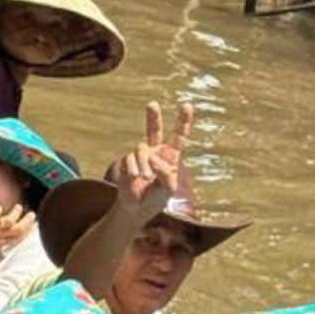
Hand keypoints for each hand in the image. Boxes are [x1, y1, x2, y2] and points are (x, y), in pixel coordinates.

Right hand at [112, 100, 193, 227]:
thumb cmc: (156, 199)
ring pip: (142, 148)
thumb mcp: (168, 188)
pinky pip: (131, 158)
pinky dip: (134, 168)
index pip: (178, 136)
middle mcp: (155, 152)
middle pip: (155, 130)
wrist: (137, 208)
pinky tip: (135, 178)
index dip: (183, 121)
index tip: (186, 105)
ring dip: (144, 163)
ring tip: (143, 177)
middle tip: (152, 104)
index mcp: (170, 157)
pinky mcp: (128, 161)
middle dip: (153, 117)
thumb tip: (153, 158)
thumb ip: (165, 173)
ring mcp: (141, 156)